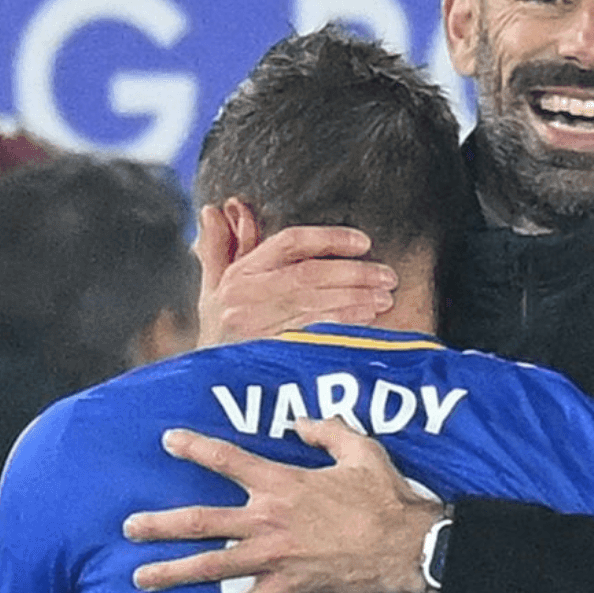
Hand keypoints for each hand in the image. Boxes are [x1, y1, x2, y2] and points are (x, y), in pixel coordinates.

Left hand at [123, 418, 443, 592]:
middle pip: (201, 521)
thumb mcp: (361, 451)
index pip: (228, 460)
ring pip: (210, 566)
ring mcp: (274, 557)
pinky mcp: (287, 589)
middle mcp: (269, 520)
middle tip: (129, 527)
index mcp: (283, 483)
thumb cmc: (387, 499)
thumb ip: (327, 431)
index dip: (195, 448)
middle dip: (160, 524)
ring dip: (172, 573)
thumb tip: (301, 422)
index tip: (168, 441)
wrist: (407, 548)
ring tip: (141, 578)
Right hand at [201, 226, 396, 345]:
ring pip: (317, 305)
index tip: (363, 241)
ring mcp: (260, 328)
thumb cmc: (217, 329)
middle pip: (309, 275)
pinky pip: (315, 334)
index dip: (330, 239)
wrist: (206, 383)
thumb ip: (220, 245)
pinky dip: (344, 324)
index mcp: (239, 274)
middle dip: (354, 273)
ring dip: (356, 299)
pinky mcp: (273, 354)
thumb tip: (215, 209)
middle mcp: (248, 298)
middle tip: (387, 275)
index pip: (290, 243)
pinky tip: (367, 319)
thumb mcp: (212, 285)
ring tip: (385, 296)